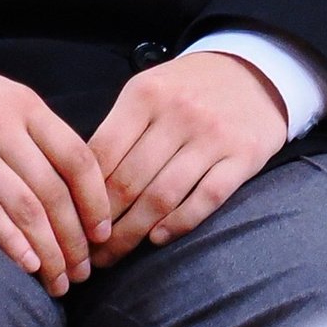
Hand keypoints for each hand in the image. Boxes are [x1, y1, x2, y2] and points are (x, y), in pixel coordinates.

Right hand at [0, 62, 111, 295]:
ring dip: (47, 251)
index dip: (96, 201)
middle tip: (83, 272)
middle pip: (54, 191)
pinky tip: (26, 265)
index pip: (77, 157)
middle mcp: (1, 123)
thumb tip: (77, 184)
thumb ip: (35, 131)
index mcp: (24, 104)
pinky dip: (11, 243)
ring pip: (25, 208)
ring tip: (57, 280)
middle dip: (74, 239)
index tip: (103, 234)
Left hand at [87, 52, 287, 264]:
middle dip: (103, 225)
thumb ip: (119, 130)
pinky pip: (206, 198)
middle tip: (88, 252)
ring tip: (114, 255)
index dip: (83, 195)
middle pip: (128, 181)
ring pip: (162, 196)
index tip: (72, 221)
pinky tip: (158, 238)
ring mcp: (213, 136)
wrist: (254, 71)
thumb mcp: (149, 91)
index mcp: (145, 94)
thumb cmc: (188, 88)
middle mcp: (178, 113)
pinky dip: (179, 223)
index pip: (102, 153)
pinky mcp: (243, 156)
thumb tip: (81, 184)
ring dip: (133, 234)